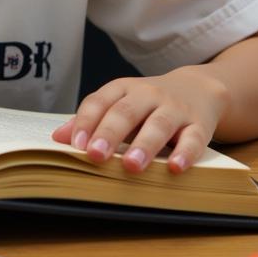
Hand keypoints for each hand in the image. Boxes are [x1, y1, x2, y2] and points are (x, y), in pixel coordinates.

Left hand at [51, 66, 228, 173]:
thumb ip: (91, 120)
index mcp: (123, 89)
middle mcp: (148, 95)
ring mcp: (175, 109)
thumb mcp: (119, 104)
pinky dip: (186, 153)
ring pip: (159, 125)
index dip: (86, 122)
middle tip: (95, 155)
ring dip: (144, 145)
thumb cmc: (149, 104)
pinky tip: (176, 168)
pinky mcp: (199, 124)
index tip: (75, 144)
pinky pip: (194, 138)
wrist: (199, 89)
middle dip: (109, 133)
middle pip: (126, 112)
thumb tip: (58, 138)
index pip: (100, 102)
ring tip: (132, 165)